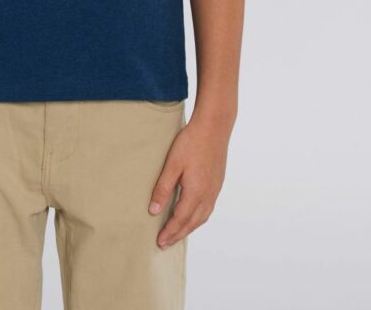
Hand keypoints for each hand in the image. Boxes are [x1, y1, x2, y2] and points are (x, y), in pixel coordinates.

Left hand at [147, 114, 229, 248]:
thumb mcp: (172, 164)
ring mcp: (214, 190)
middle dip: (178, 234)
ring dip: (189, 228)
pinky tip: (192, 215)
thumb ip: (163, 188)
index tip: (159, 242)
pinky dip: (198, 218)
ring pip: (202, 217)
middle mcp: (208, 195)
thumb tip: (154, 211)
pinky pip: (207, 209)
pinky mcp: (217, 184)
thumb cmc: (191, 143)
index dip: (169, 232)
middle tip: (165, 243)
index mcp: (196, 193)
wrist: (214, 128)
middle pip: (192, 223)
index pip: (180, 220)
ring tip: (177, 233)